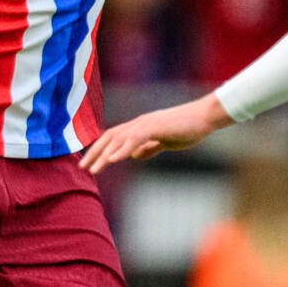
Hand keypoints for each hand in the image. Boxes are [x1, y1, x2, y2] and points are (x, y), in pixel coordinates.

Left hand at [80, 95, 232, 174]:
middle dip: (94, 153)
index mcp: (141, 126)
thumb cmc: (188, 128)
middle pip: (110, 136)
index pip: (113, 137)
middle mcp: (139, 123)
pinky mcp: (156, 127)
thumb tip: (136, 155)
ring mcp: (147, 124)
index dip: (99, 149)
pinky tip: (112, 160)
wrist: (205, 117)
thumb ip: (150, 147)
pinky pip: (135, 139)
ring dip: (104, 155)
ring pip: (119, 139)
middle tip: (82, 168)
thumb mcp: (165, 141)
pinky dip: (122, 149)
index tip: (88, 163)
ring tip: (93, 169)